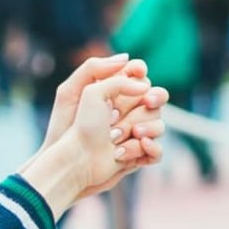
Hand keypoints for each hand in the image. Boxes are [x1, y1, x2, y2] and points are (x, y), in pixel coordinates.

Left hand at [21, 57, 164, 212]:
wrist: (71, 163)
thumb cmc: (70, 126)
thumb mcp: (72, 90)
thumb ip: (98, 69)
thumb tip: (132, 66)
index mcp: (113, 94)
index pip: (139, 77)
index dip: (141, 74)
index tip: (139, 75)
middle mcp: (126, 112)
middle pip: (156, 99)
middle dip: (153, 100)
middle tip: (147, 101)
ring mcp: (134, 134)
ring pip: (158, 125)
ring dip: (143, 128)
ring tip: (116, 137)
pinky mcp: (137, 155)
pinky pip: (157, 151)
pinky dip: (149, 150)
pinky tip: (125, 152)